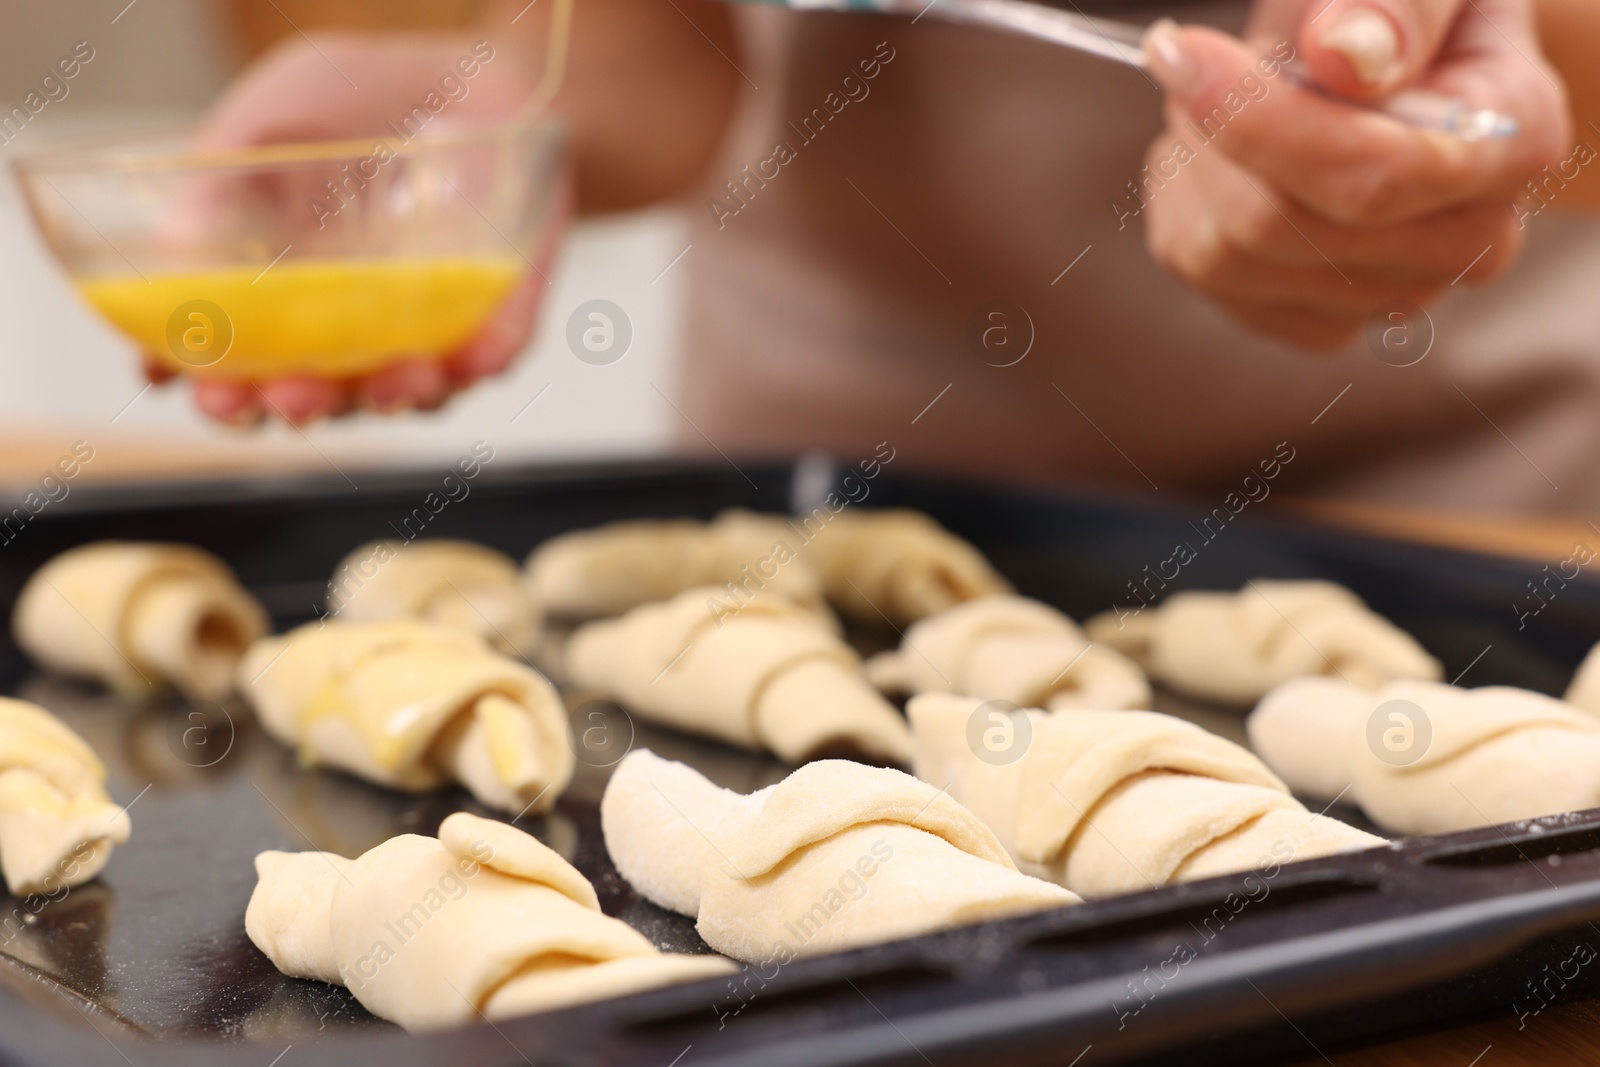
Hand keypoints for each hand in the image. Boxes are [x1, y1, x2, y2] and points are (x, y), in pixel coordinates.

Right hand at [162, 34, 561, 424]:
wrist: (459, 75)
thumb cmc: (349, 103)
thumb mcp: (272, 120)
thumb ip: (223, 177)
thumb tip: (177, 239)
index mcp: (270, 298)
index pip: (233, 368)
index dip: (216, 390)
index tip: (195, 388)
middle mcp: (342, 330)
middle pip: (313, 398)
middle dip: (296, 405)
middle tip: (283, 398)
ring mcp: (418, 329)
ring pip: (402, 391)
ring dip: (392, 396)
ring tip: (388, 382)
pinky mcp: (494, 315)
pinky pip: (490, 354)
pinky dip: (480, 361)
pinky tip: (471, 357)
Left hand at [1139, 0, 1568, 347]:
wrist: (1412, 58)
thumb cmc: (1410, 13)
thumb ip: (1398, 7)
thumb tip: (1344, 56)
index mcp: (1512, 141)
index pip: (1373, 174)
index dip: (1258, 120)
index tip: (1181, 52)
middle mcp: (1466, 243)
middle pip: (1275, 225)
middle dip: (1211, 129)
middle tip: (1203, 57)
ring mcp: (1389, 297)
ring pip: (1224, 256)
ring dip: (1191, 164)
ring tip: (1218, 102)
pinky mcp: (1317, 323)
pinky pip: (1205, 277)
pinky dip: (1185, 206)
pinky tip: (1221, 159)